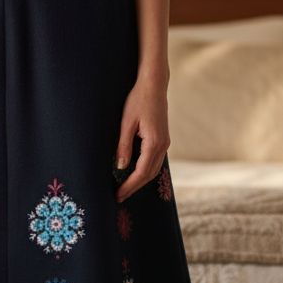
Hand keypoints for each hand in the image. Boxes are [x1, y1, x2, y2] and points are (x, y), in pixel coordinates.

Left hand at [114, 74, 169, 201]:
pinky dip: (145, 171)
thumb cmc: (137, 100)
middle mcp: (163, 146)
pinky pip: (155, 161)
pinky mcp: (163, 139)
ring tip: (125, 189)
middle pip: (149, 174)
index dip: (129, 186)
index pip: (140, 172)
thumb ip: (123, 146)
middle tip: (118, 197)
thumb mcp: (126, 123)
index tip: (117, 195)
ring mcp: (165, 143)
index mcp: (154, 143)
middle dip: (134, 187)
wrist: (154, 85)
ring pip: (153, 169)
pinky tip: (134, 174)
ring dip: (140, 181)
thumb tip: (121, 168)